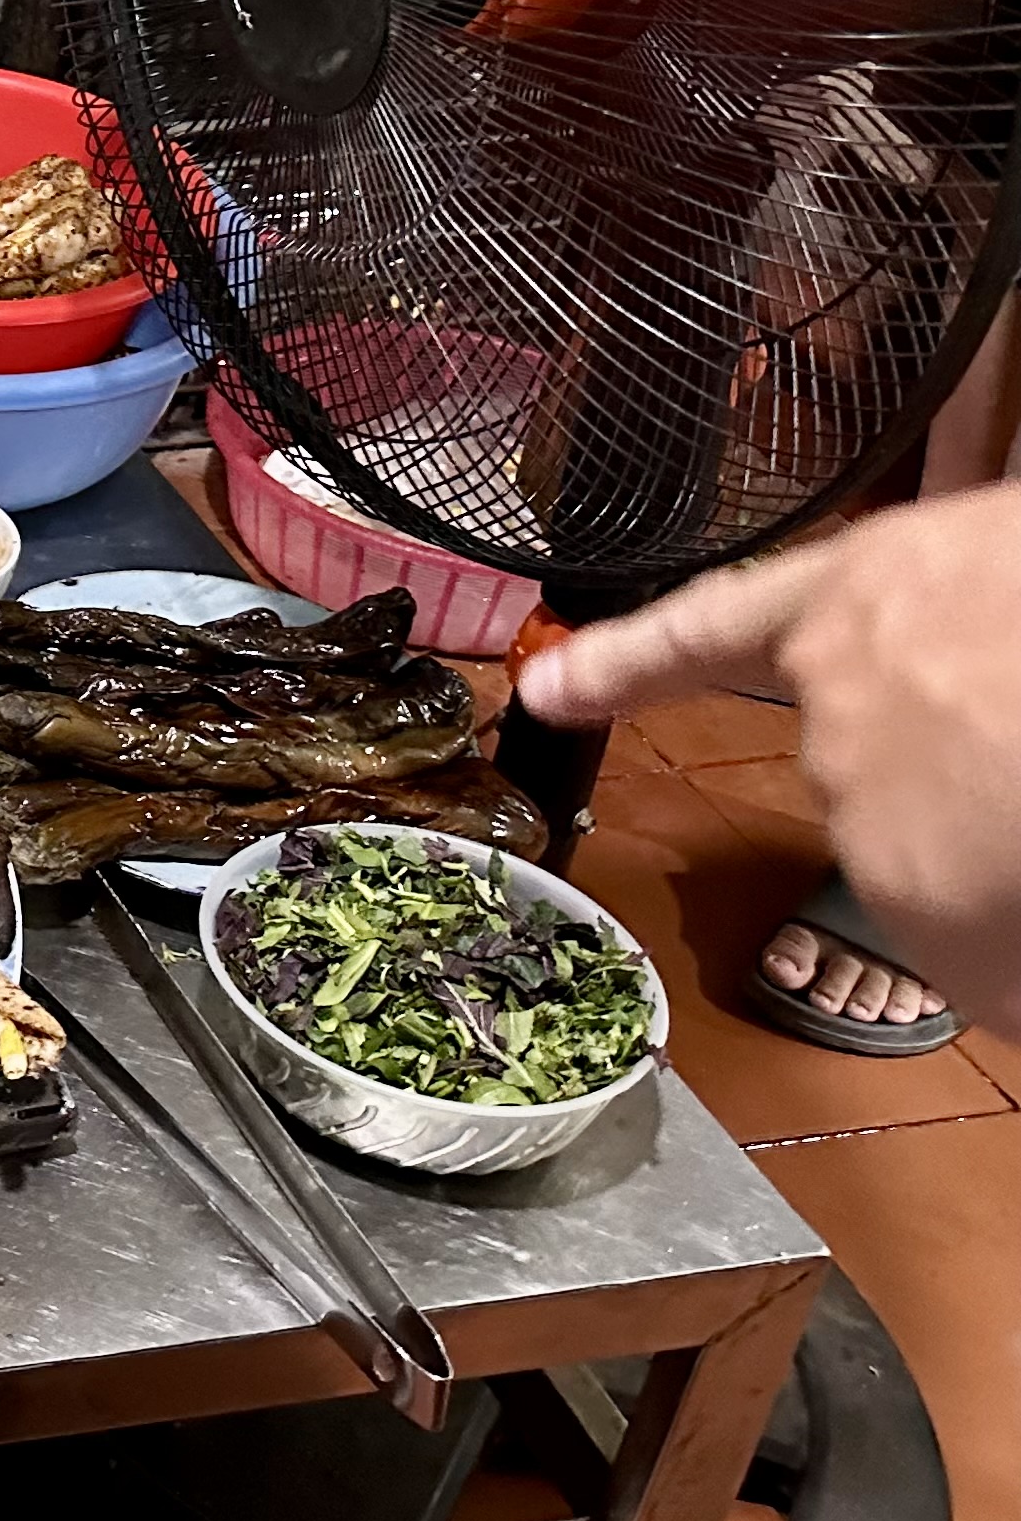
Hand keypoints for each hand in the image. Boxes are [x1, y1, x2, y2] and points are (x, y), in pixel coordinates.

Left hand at [520, 484, 1020, 1039]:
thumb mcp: (1011, 570)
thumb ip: (956, 625)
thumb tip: (972, 671)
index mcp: (873, 582)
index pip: (715, 622)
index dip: (628, 660)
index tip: (546, 687)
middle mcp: (834, 687)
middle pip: (866, 770)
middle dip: (956, 791)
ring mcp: (856, 785)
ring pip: (930, 861)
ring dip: (998, 866)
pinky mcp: (903, 880)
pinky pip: (967, 946)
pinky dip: (1016, 950)